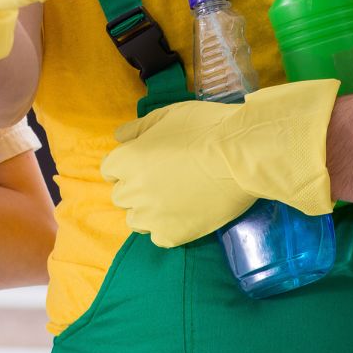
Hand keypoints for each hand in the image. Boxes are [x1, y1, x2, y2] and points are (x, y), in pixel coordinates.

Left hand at [101, 80, 339, 247]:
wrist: (242, 155)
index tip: (145, 161)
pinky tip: (185, 213)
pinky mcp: (174, 235)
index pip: (109, 169)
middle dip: (135, 187)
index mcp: (127, 160)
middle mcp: (133, 191)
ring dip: (148, 210)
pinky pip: (158, 237)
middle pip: (121, 196)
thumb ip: (138, 128)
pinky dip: (167, 227)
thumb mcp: (167, 115)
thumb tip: (119, 137)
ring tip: (173, 198)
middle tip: (163, 177)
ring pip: (136, 220)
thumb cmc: (205, 127)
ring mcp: (152, 217)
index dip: (126, 163)